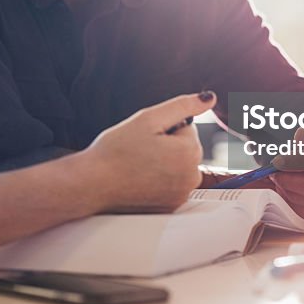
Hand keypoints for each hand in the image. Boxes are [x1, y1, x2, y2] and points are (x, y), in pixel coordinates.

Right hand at [85, 92, 214, 212]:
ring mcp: (181, 195)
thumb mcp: (148, 118)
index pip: (186, 127)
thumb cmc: (116, 150)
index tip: (144, 137)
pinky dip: (159, 180)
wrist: (92, 184)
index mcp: (190, 153)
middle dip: (166, 145)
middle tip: (139, 151)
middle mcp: (192, 177)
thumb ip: (182, 106)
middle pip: (185, 148)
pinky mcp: (170, 206)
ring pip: (178, 166)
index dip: (163, 128)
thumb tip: (210, 97)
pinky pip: (171, 183)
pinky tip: (139, 179)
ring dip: (164, 162)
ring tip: (138, 165)